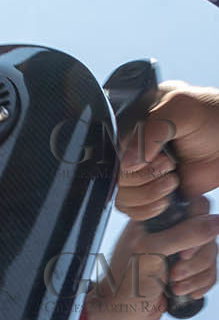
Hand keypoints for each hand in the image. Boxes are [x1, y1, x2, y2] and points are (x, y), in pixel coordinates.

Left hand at [83, 199, 218, 319]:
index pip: (195, 207)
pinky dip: (199, 284)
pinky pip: (209, 272)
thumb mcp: (153, 252)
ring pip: (211, 255)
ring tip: (174, 285)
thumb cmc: (126, 281)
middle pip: (208, 234)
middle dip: (195, 259)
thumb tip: (216, 222)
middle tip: (175, 272)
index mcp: (158, 218)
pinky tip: (182, 291)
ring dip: (196, 275)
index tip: (183, 251)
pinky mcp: (187, 271)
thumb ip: (185, 234)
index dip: (197, 228)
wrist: (122, 313)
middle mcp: (170, 232)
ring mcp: (179, 252)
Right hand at [118, 82, 218, 219]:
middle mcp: (131, 149)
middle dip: (144, 179)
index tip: (160, 157)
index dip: (132, 162)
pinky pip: (133, 210)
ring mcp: (141, 172)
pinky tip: (168, 198)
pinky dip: (149, 210)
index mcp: (131, 124)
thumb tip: (126, 163)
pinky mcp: (151, 191)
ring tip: (173, 181)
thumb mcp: (182, 109)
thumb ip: (151, 130)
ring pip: (121, 197)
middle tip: (170, 167)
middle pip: (114, 178)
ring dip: (148, 195)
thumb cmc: (213, 118)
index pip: (111, 152)